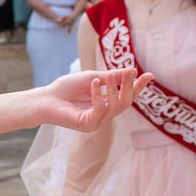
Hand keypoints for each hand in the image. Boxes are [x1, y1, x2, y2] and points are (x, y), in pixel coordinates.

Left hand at [30, 68, 144, 132]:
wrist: (46, 98)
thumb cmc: (67, 88)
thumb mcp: (92, 78)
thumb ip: (112, 77)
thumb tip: (133, 70)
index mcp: (107, 102)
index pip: (127, 95)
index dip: (138, 86)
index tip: (150, 75)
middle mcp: (105, 114)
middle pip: (126, 103)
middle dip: (130, 87)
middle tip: (131, 72)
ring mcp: (97, 122)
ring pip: (115, 107)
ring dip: (115, 89)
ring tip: (110, 75)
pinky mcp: (87, 125)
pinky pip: (99, 110)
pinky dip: (98, 95)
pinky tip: (94, 84)